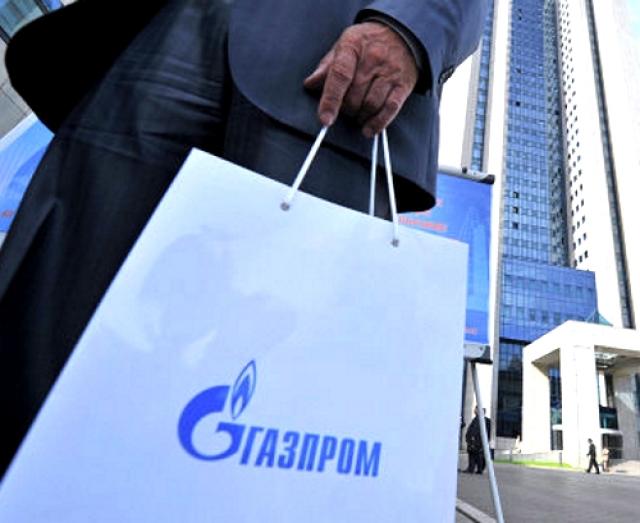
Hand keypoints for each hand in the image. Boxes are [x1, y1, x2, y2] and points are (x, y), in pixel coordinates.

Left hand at [304, 22, 417, 137]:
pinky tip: (369, 129)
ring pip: (371, 105)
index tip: (325, 120)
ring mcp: (390, 72)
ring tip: (357, 116)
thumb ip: (327, 67)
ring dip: (360, 117)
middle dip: (346, 109)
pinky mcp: (403, 85)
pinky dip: (378, 123)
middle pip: (354, 96)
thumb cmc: (366, 43)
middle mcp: (373, 58)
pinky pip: (390, 108)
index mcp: (352, 46)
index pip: (340, 75)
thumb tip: (310, 85)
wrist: (402, 34)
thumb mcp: (343, 46)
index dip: (331, 100)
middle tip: (345, 109)